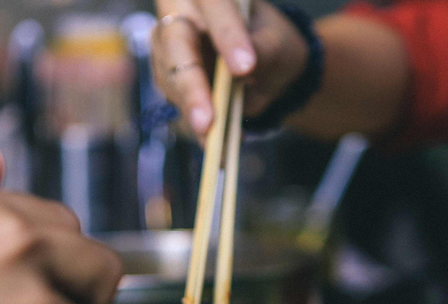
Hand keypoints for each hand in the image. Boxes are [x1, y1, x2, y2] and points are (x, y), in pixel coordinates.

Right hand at [151, 0, 308, 137]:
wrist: (268, 65)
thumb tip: (244, 69)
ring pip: (168, 75)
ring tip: (213, 141)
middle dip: (191, 84)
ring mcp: (169, 46)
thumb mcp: (279, 45)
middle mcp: (183, 13)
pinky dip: (195, 125)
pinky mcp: (168, 77)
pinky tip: (215, 145)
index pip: (216, 6)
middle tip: (208, 121)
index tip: (246, 68)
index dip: (228, 37)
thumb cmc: (273, 44)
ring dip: (190, 110)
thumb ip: (264, 51)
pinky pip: (175, 101)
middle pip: (175, 41)